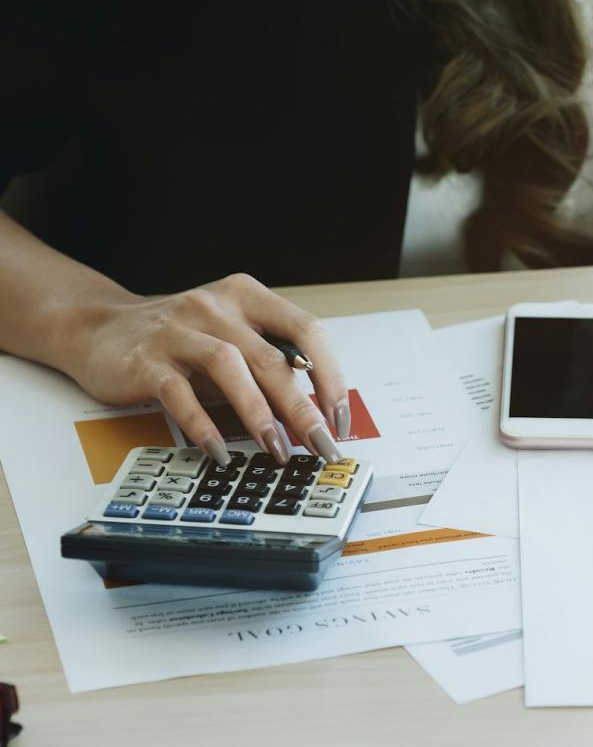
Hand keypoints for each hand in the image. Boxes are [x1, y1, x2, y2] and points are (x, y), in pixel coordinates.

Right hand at [64, 273, 346, 464]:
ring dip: (259, 413)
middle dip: (302, 408)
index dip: (330, 375)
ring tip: (277, 450)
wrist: (99, 327)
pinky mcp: (145, 359)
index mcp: (248, 297)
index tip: (339, 416)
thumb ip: (267, 362)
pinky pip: (180, 393)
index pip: (306, 330)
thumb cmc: (179, 338)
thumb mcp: (231, 337)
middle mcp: (216, 306)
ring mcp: (179, 329)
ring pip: (230, 367)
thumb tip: (316, 414)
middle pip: (272, 357)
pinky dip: (203, 424)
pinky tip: (219, 450)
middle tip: (320, 445)